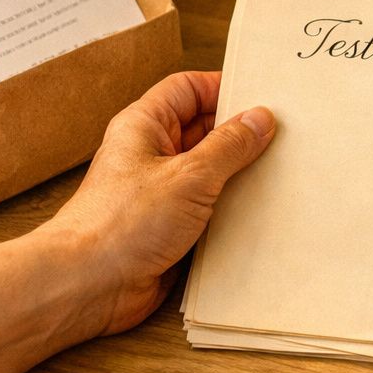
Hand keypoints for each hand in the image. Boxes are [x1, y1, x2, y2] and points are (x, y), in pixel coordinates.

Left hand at [43, 70, 275, 335]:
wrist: (88, 284)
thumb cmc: (122, 223)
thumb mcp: (189, 175)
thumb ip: (229, 146)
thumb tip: (259, 118)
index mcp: (145, 126)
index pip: (189, 89)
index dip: (224, 87)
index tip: (263, 96)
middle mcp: (152, 155)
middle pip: (204, 130)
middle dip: (240, 134)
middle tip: (283, 136)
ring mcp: (161, 192)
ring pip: (210, 172)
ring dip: (239, 175)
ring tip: (280, 172)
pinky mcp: (170, 228)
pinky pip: (209, 209)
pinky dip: (232, 209)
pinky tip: (262, 212)